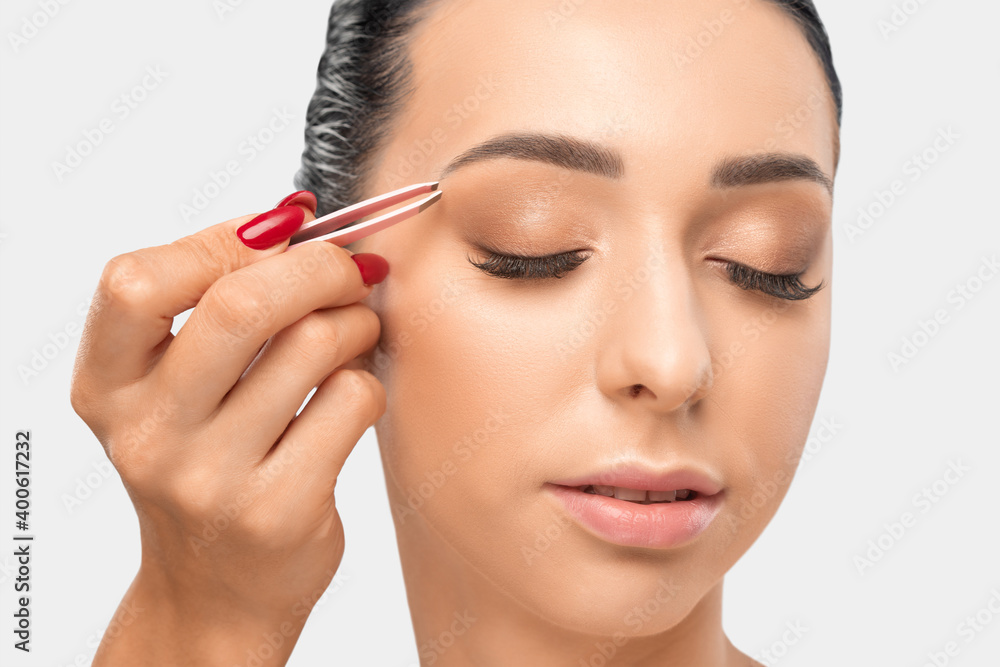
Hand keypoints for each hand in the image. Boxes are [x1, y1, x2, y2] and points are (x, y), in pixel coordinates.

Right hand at [71, 192, 386, 665]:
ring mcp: (212, 478)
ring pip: (311, 346)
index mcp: (108, 388)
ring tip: (355, 330)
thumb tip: (288, 217)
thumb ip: (210, 309)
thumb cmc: (206, 467)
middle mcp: (150, 433)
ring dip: (353, 321)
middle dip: (316, 267)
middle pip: (240, 306)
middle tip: (350, 268)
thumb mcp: (173, 393)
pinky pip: (350, 399)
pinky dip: (367, 380)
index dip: (221, 239)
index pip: (138, 282)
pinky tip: (353, 392)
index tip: (279, 230)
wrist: (216, 590)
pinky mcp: (280, 509)